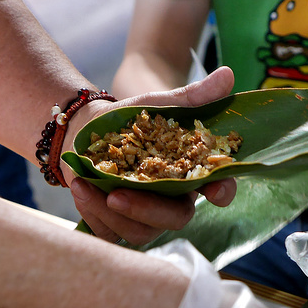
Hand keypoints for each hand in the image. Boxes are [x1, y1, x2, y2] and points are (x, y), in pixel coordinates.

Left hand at [64, 67, 236, 243]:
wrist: (86, 130)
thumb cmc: (129, 120)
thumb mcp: (158, 105)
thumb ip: (192, 96)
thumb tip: (228, 74)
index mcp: (190, 172)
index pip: (219, 187)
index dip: (222, 191)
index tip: (215, 192)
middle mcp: (173, 200)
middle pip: (175, 218)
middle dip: (147, 211)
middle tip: (116, 195)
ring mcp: (145, 216)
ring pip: (140, 232)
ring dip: (110, 212)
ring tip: (84, 184)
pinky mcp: (117, 224)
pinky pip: (111, 233)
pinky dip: (93, 214)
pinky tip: (80, 189)